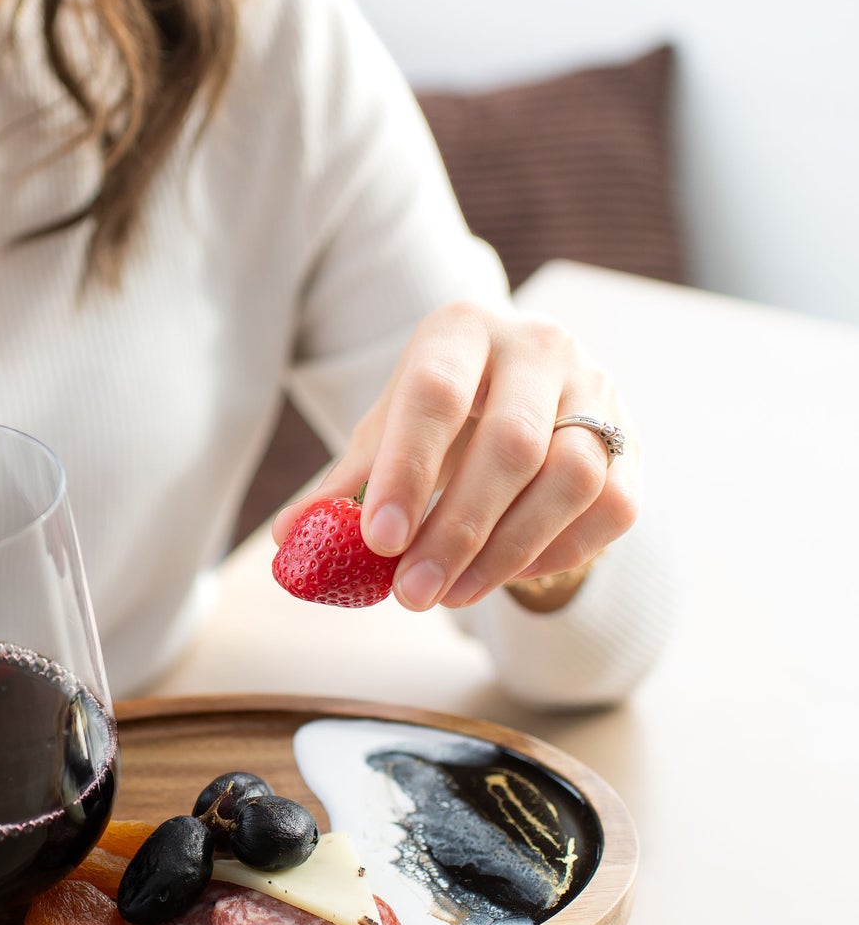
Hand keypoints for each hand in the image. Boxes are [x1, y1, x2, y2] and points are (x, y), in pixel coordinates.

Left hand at [272, 302, 639, 611]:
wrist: (520, 397)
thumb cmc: (438, 419)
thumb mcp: (385, 433)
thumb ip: (344, 484)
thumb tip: (290, 537)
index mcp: (463, 329)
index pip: (436, 395)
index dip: (406, 471)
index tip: (376, 541)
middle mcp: (539, 346)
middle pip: (512, 443)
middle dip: (457, 529)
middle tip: (411, 594)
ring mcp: (598, 390)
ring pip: (572, 477)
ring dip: (507, 551)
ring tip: (451, 595)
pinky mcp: (633, 440)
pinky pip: (613, 506)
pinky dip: (557, 552)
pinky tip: (503, 576)